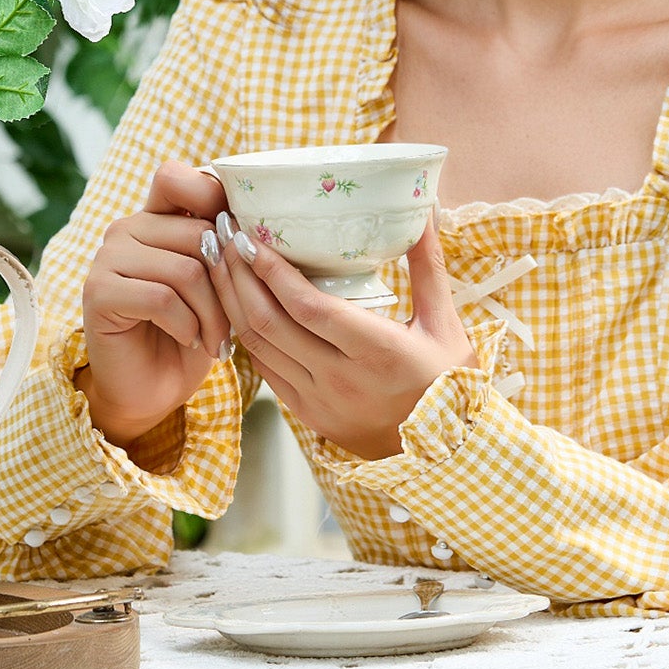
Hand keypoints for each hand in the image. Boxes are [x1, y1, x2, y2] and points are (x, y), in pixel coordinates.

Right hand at [78, 161, 230, 447]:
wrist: (149, 391)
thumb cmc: (188, 334)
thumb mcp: (213, 285)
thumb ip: (220, 246)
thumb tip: (251, 225)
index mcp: (153, 218)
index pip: (176, 178)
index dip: (211, 198)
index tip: (237, 244)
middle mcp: (126, 229)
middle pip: (198, 235)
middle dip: (227, 285)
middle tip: (232, 323)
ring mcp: (107, 258)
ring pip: (185, 269)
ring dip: (212, 314)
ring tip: (215, 339)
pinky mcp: (98, 292)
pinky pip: (161, 298)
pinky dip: (186, 326)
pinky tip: (188, 340)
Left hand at [203, 209, 477, 457]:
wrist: (446, 457)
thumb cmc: (449, 384)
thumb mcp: (447, 325)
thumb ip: (429, 267)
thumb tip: (425, 212)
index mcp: (378, 353)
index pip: (308, 308)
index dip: (272, 271)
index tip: (249, 237)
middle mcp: (341, 380)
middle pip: (270, 322)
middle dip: (237, 275)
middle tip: (221, 235)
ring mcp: (319, 401)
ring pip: (258, 346)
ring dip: (231, 301)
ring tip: (218, 261)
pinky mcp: (307, 415)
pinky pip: (264, 369)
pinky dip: (246, 333)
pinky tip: (236, 303)